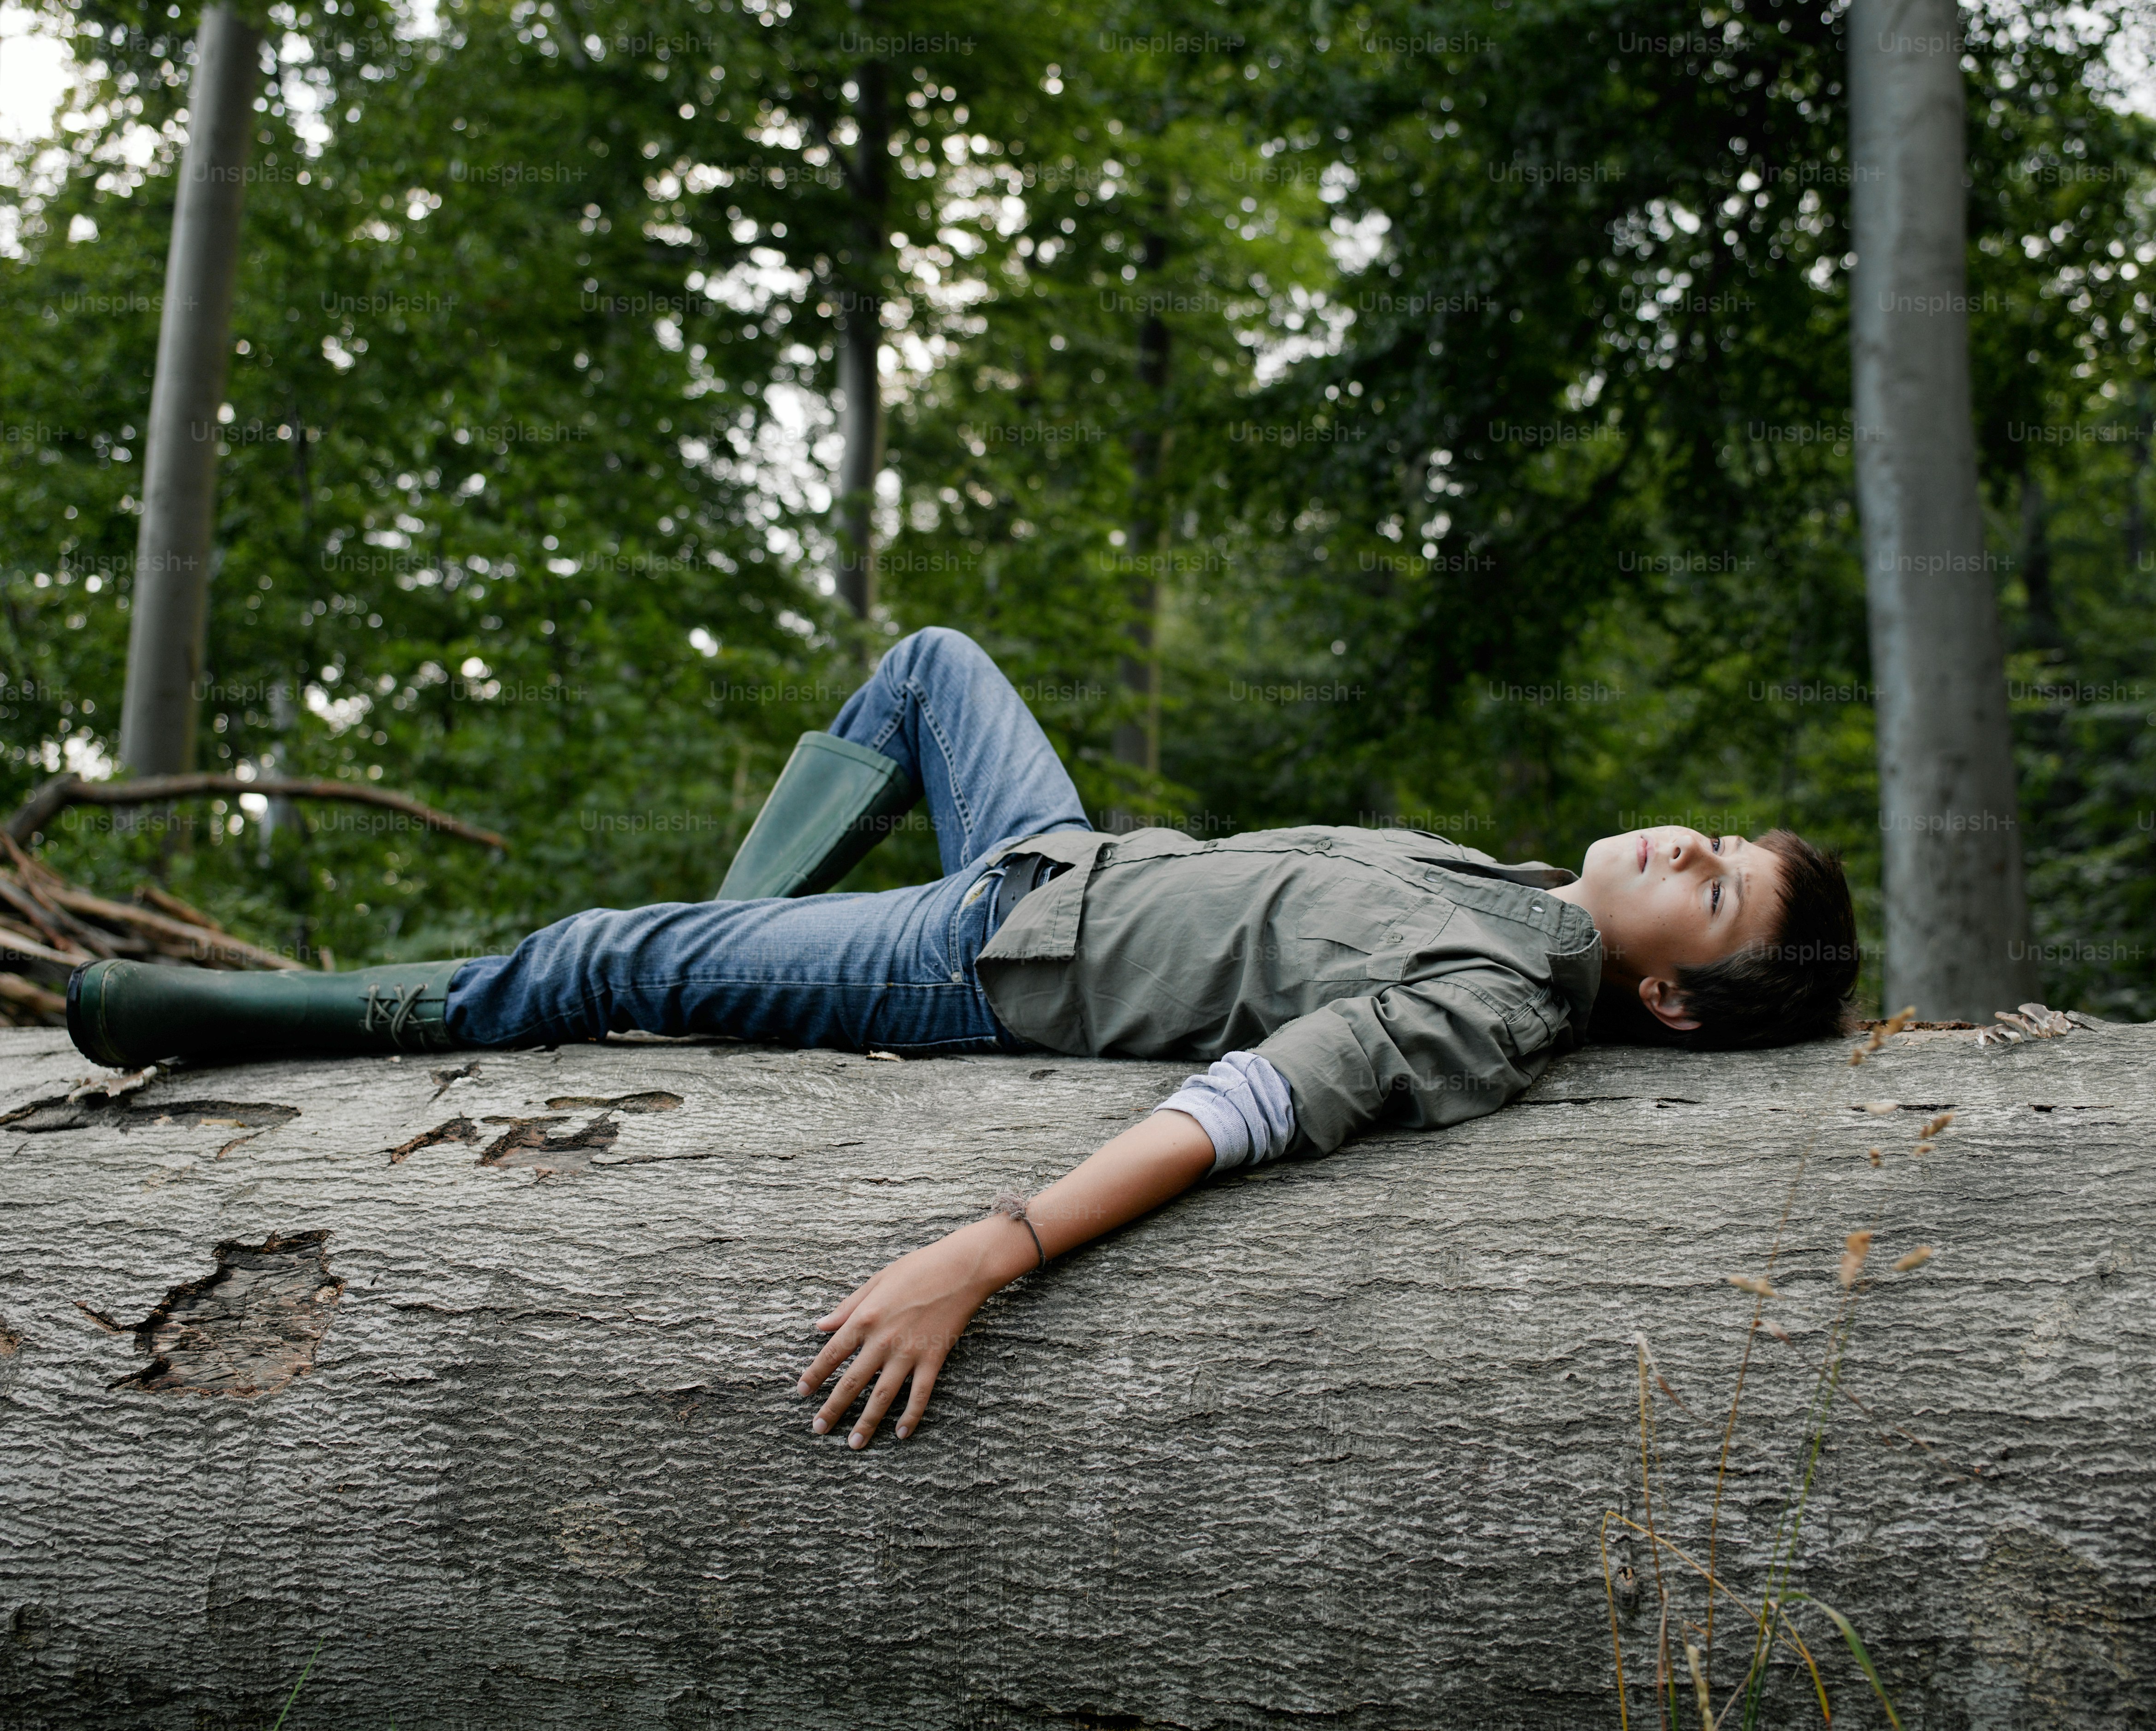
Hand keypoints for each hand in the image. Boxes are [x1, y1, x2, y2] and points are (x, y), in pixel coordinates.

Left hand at [795, 1218, 1022, 1448]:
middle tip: (819, 1428)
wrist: (961, 1268)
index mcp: (865, 1318)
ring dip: (866, 1421)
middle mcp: (882, 1340)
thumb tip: (821, 1325)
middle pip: (851, 1382)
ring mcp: (908, 1352)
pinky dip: (911, 1416)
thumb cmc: (917, 1268)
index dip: (815, 1375)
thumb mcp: (876, 1281)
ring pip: (882, 1395)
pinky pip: (919, 1394)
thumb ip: (847, 1307)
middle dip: (833, 1408)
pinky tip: (902, 1434)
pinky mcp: (933, 1359)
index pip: (832, 1354)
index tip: (802, 1392)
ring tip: (854, 1443)